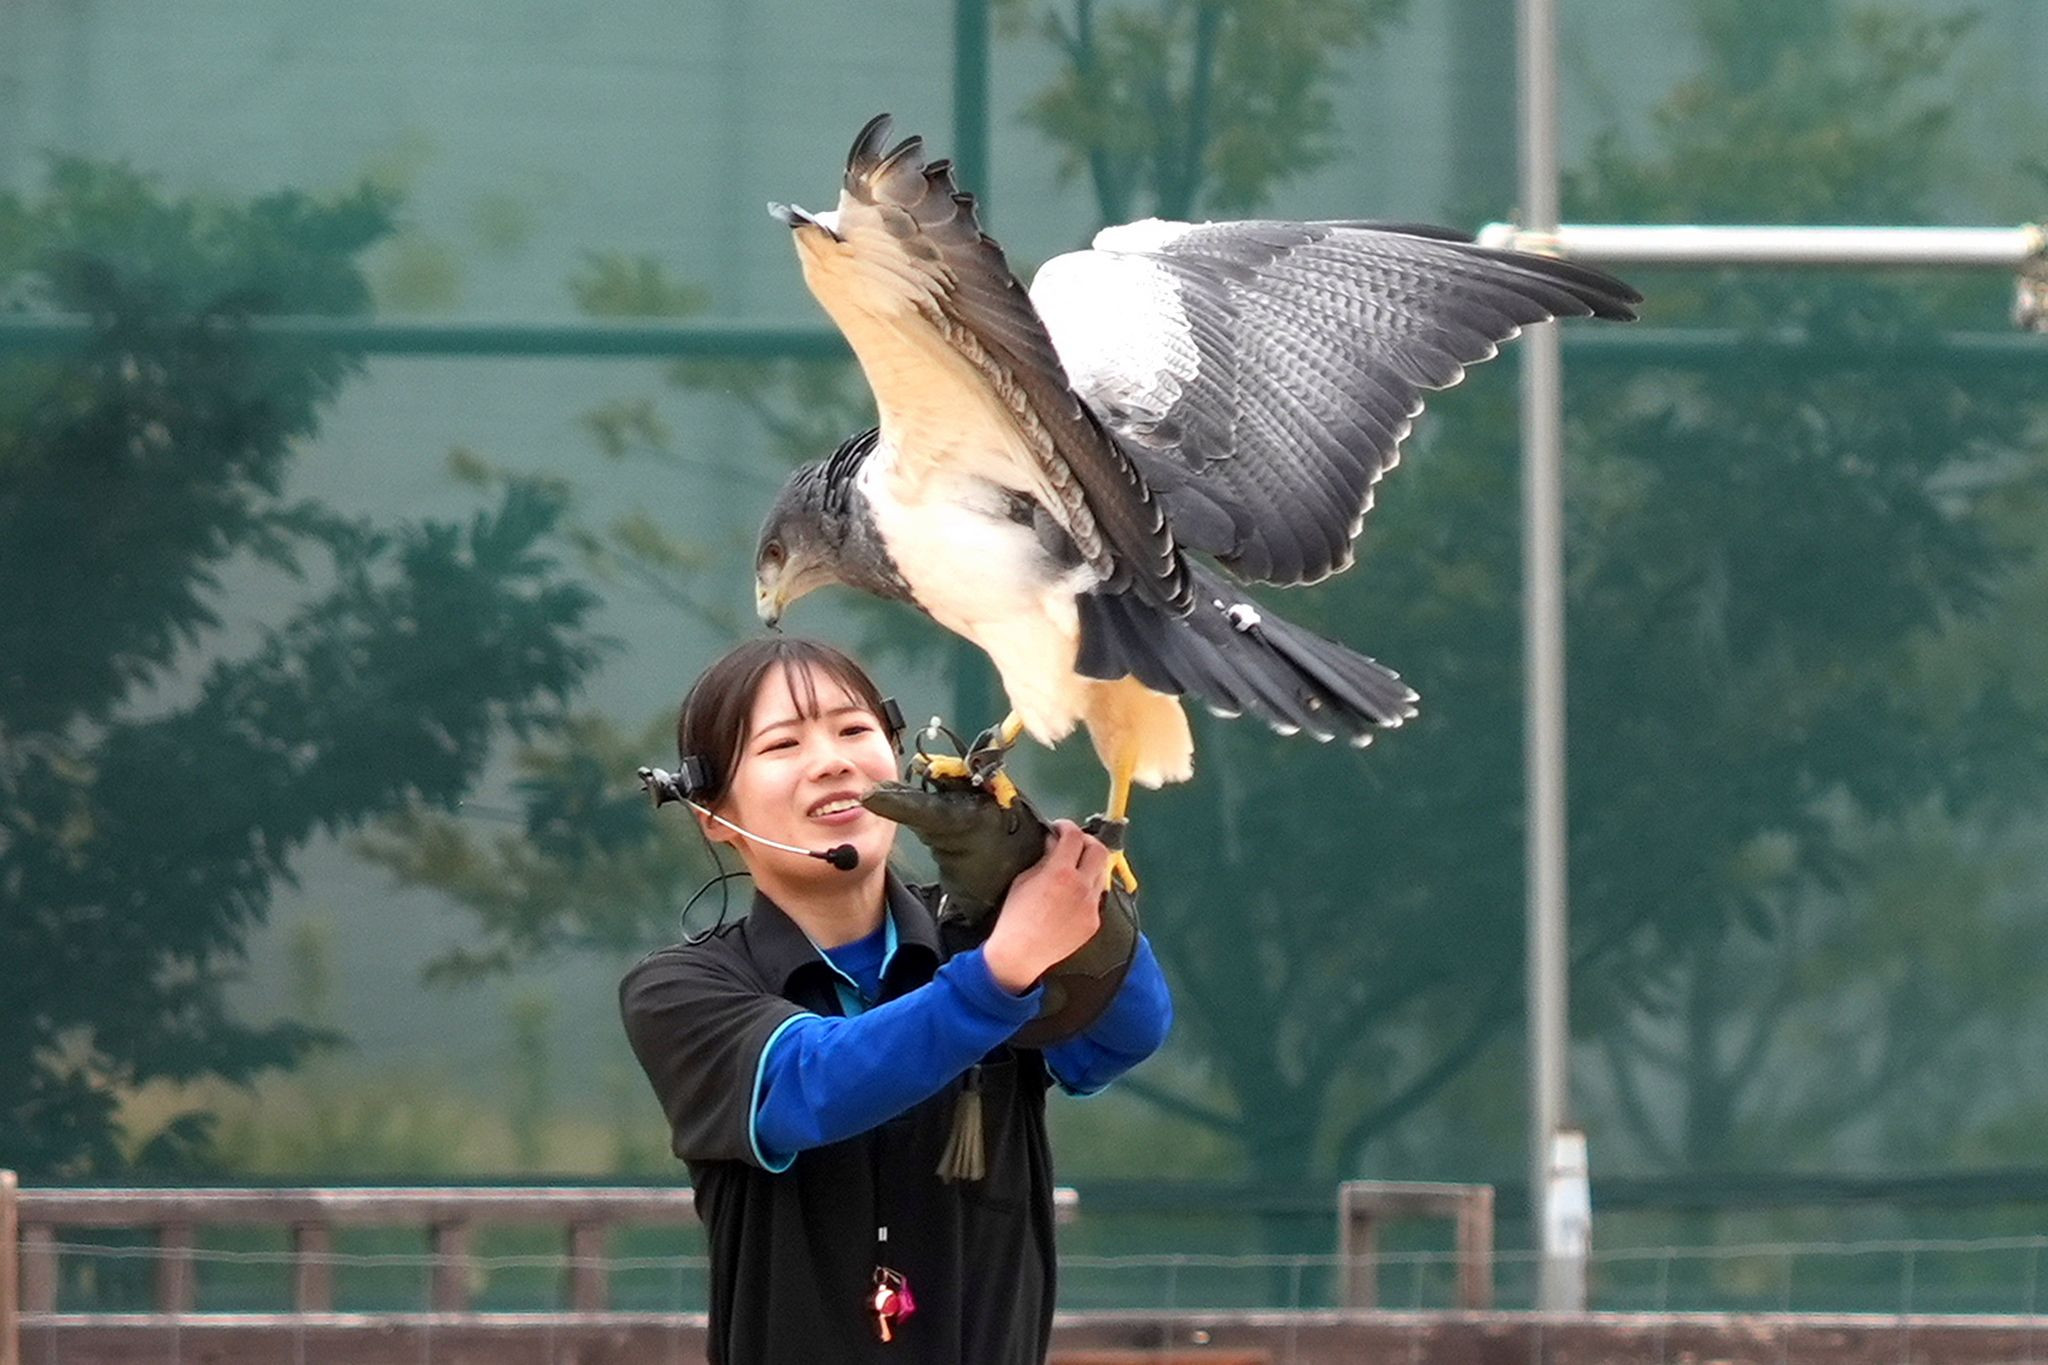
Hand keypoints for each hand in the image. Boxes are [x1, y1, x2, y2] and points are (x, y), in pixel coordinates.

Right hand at [981, 820, 1107, 993]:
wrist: (1021, 953)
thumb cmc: (1015, 916)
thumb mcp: (1024, 879)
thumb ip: (1044, 858)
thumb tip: (1054, 842)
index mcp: (1060, 873)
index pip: (1074, 836)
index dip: (1066, 827)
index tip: (1059, 828)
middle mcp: (1082, 887)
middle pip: (1099, 850)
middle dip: (1086, 842)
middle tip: (1073, 844)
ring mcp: (1091, 906)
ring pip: (1102, 873)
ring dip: (1090, 865)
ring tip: (1074, 869)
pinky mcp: (1095, 922)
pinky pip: (1097, 897)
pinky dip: (1087, 889)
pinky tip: (1072, 895)